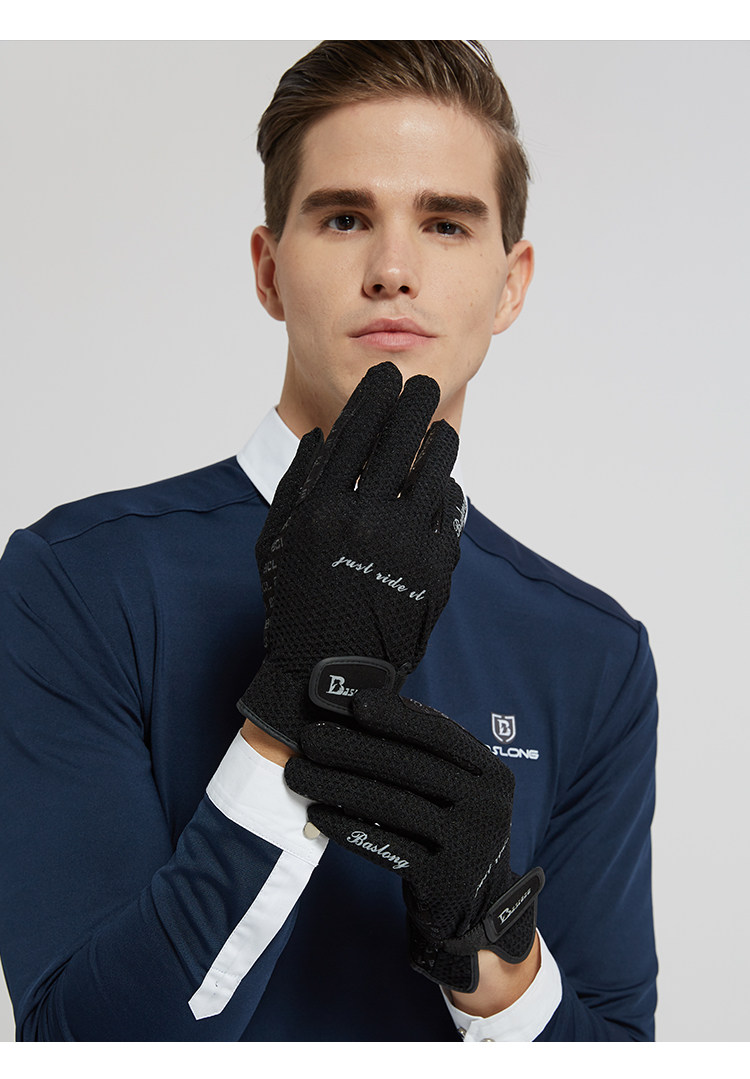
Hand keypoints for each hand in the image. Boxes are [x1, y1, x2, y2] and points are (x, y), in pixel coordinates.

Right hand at [237, 362, 465, 749]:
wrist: (330, 676)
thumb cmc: (295, 605)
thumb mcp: (276, 542)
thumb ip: (297, 485)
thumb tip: (322, 437)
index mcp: (322, 508)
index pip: (355, 432)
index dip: (373, 397)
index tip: (384, 377)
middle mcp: (366, 519)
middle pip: (399, 439)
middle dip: (411, 402)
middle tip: (420, 384)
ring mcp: (406, 543)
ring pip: (434, 470)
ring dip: (437, 442)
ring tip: (437, 431)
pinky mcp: (437, 568)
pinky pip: (449, 511)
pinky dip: (445, 490)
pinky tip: (442, 481)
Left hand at [284, 688, 543, 992]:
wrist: (477, 908)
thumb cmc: (453, 832)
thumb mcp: (458, 791)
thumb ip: (426, 758)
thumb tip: (357, 713)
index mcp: (491, 774)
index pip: (439, 734)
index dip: (396, 716)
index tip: (354, 703)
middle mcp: (487, 806)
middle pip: (411, 767)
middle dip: (353, 748)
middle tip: (310, 738)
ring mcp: (469, 845)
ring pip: (393, 805)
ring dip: (339, 785)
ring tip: (299, 773)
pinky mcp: (443, 880)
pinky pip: (386, 847)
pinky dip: (347, 828)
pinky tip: (318, 813)